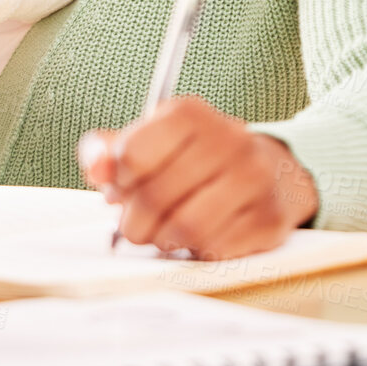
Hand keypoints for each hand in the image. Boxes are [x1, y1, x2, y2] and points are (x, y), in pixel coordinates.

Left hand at [79, 95, 319, 259]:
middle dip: (133, 222)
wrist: (268, 172)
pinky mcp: (270, 218)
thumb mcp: (149, 141)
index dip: (117, 181)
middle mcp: (228, 138)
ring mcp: (255, 178)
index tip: (121, 188)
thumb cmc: (194, 159)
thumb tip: (96, 169)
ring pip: (186, 228)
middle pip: (155, 196)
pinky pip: (216, 250)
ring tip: (161, 234)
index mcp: (189, 112)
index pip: (132, 154)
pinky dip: (196, 252)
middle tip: (133, 226)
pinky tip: (196, 239)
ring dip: (163, 241)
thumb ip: (109, 151)